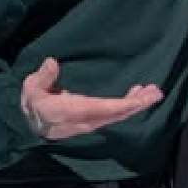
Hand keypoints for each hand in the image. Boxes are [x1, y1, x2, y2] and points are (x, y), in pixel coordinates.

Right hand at [19, 58, 162, 139]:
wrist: (33, 124)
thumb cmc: (34, 104)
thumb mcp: (32, 89)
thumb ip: (42, 77)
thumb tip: (52, 62)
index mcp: (73, 111)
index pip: (103, 109)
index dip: (123, 105)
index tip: (140, 98)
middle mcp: (86, 119)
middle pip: (117, 113)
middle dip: (138, 103)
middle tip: (156, 92)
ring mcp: (91, 121)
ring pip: (119, 114)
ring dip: (137, 103)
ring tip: (152, 91)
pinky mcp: (93, 119)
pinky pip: (115, 113)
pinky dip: (128, 104)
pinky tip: (137, 94)